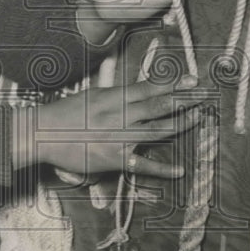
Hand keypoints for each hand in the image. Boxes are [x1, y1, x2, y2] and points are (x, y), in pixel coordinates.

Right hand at [11, 77, 201, 177]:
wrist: (43, 134)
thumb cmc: (65, 114)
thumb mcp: (92, 96)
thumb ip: (116, 95)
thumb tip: (137, 91)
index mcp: (114, 97)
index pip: (150, 88)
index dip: (174, 84)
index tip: (193, 80)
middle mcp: (120, 114)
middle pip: (159, 105)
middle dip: (186, 99)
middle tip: (206, 95)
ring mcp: (119, 137)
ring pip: (158, 130)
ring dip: (182, 123)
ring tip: (199, 117)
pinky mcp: (115, 158)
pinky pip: (143, 164)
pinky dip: (162, 169)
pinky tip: (179, 170)